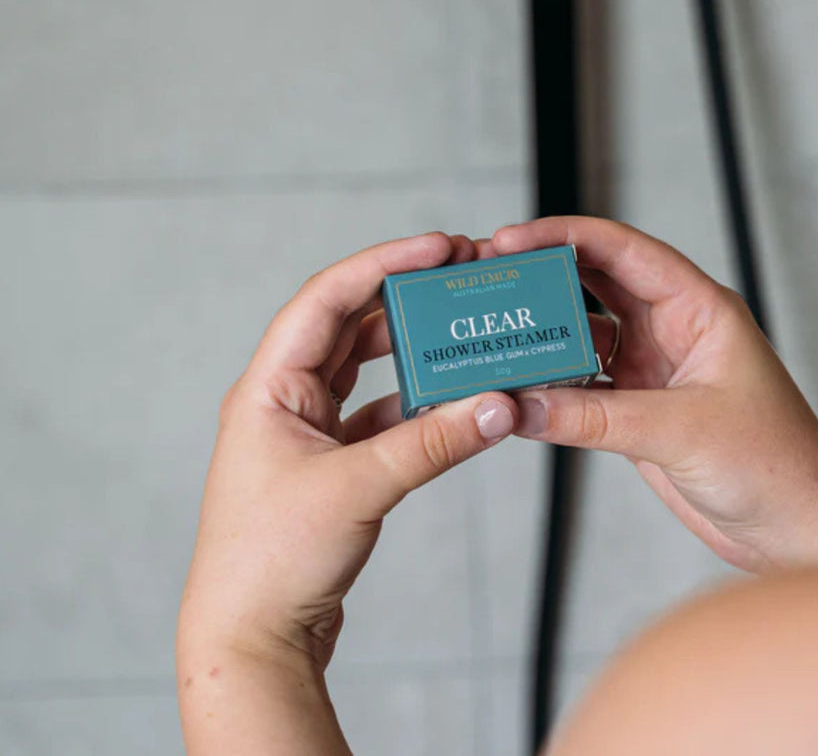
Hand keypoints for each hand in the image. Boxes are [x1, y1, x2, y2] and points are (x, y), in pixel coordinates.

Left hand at [177, 233, 517, 753]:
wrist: (251, 638)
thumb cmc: (272, 561)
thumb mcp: (358, 488)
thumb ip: (434, 442)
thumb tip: (499, 403)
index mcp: (269, 387)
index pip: (327, 299)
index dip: (383, 264)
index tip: (438, 246)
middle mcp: (285, 398)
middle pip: (349, 323)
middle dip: (403, 295)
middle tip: (458, 273)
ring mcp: (308, 429)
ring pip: (365, 365)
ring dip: (410, 344)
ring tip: (458, 323)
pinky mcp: (331, 461)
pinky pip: (379, 411)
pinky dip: (415, 399)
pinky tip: (450, 394)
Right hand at [488, 217, 817, 571]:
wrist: (800, 532)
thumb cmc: (777, 466)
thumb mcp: (681, 431)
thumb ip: (595, 418)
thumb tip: (521, 405)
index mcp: (698, 308)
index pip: (623, 251)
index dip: (566, 236)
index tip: (514, 239)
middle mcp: (672, 330)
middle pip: (595, 285)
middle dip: (543, 277)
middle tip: (491, 277)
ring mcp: (653, 370)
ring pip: (584, 336)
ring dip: (544, 335)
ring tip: (495, 333)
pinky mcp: (639, 411)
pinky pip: (582, 387)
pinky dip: (551, 387)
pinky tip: (518, 389)